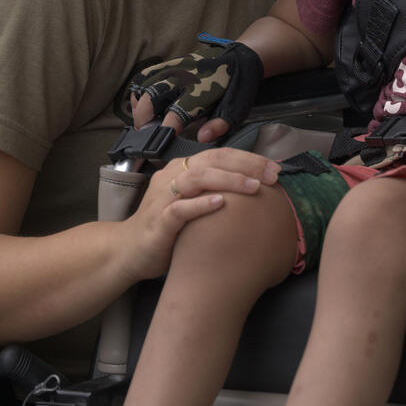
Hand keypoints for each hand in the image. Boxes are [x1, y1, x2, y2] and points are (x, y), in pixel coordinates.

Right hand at [115, 147, 281, 281]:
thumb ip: (215, 193)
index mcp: (182, 171)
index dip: (249, 158)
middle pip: (212, 160)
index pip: (220, 155)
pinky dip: (201, 204)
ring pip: (197, 178)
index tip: (275, 168)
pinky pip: (180, 209)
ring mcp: (163, 198)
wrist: (129, 251)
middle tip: (273, 174)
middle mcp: (172, 178)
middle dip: (246, 165)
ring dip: (229, 180)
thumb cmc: (168, 229)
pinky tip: (221, 204)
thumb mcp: (193, 204)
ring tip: (255, 187)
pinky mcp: (159, 221)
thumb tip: (255, 189)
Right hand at [126, 37, 262, 141]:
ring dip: (139, 106)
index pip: (175, 114)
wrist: (240, 57)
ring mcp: (174, 69)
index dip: (165, 130)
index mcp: (200, 92)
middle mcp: (182, 79)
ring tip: (143, 120)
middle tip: (146, 134)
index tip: (161, 142)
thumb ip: (219, 125)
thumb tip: (202, 138)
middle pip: (150, 99)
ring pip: (143, 86)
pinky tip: (143, 103)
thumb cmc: (237, 88)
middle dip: (143, 120)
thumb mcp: (236, 109)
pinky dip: (139, 90)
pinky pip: (145, 75)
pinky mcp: (170, 63)